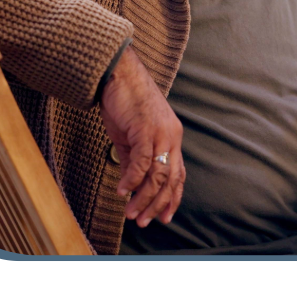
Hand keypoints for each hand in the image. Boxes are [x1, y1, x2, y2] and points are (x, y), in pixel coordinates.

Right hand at [99, 46, 184, 227]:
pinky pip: (141, 163)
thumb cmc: (124, 100)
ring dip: (143, 198)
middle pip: (170, 180)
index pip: (177, 174)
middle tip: (144, 222)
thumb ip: (134, 158)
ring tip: (131, 214)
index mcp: (171, 137)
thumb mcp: (130, 135)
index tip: (164, 216)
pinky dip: (131, 180)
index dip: (172, 198)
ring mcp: (161, 134)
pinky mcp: (146, 130)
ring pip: (158, 176)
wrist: (118, 73)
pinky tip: (121, 191)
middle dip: (157, 205)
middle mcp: (172, 137)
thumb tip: (131, 183)